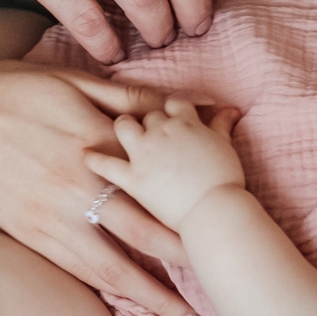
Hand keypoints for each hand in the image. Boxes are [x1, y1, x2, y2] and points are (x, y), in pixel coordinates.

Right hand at [0, 62, 196, 315]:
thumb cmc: (12, 87)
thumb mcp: (75, 80)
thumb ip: (130, 99)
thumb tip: (182, 105)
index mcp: (98, 145)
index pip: (158, 189)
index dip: (193, 217)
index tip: (225, 232)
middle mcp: (80, 187)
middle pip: (144, 236)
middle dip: (184, 268)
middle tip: (218, 290)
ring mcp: (51, 216)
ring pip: (110, 267)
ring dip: (150, 296)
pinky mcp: (27, 232)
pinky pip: (74, 268)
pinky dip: (105, 288)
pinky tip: (126, 302)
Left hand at [85, 96, 244, 229]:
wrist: (214, 212)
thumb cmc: (225, 182)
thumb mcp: (226, 148)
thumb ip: (222, 126)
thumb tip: (231, 108)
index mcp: (185, 122)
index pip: (172, 103)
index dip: (171, 110)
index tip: (170, 117)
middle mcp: (161, 131)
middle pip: (148, 115)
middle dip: (148, 122)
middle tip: (151, 135)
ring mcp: (144, 153)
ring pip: (124, 127)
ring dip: (123, 128)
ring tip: (121, 135)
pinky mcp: (131, 177)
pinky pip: (104, 164)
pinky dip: (93, 158)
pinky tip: (85, 156)